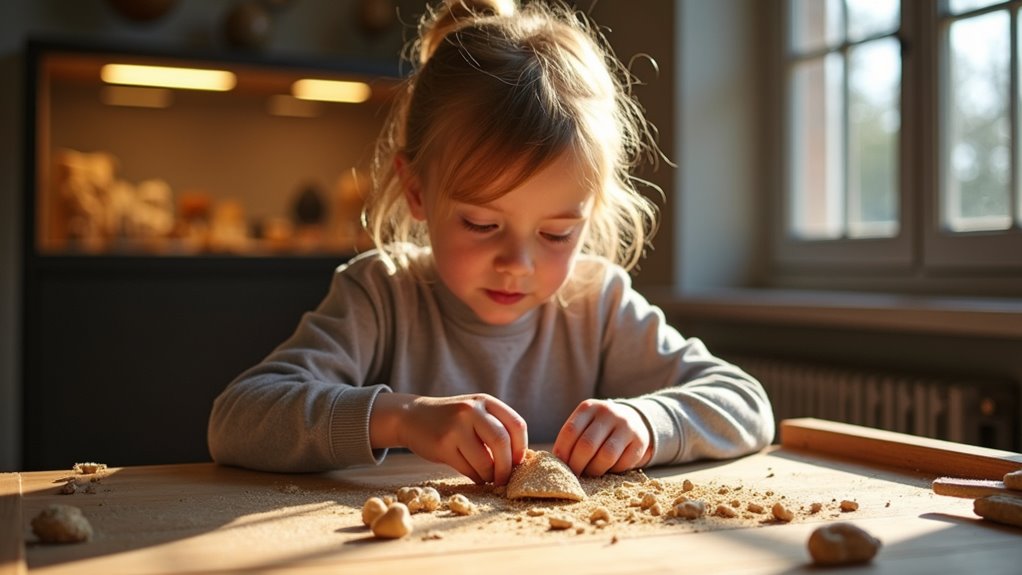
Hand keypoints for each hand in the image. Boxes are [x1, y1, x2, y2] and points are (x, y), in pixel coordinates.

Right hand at [373, 393, 527, 484]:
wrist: (413, 417)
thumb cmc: (452, 420)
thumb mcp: (475, 413)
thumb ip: (496, 428)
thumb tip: (519, 461)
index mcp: (485, 401)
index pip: (516, 425)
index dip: (521, 448)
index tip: (518, 462)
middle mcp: (471, 410)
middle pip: (502, 442)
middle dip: (507, 466)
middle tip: (505, 478)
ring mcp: (456, 427)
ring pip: (485, 460)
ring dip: (490, 476)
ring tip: (488, 478)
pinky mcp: (443, 445)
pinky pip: (467, 468)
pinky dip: (476, 477)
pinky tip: (475, 476)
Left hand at [552, 399, 651, 476]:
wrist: (634, 420)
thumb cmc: (599, 428)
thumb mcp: (584, 424)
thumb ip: (572, 439)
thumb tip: (556, 462)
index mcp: (588, 407)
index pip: (570, 431)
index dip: (563, 452)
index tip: (560, 466)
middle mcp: (608, 413)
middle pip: (587, 445)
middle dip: (577, 466)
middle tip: (574, 476)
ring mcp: (626, 426)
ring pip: (605, 456)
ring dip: (594, 471)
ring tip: (590, 474)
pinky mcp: (639, 441)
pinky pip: (622, 463)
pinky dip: (612, 471)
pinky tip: (608, 469)